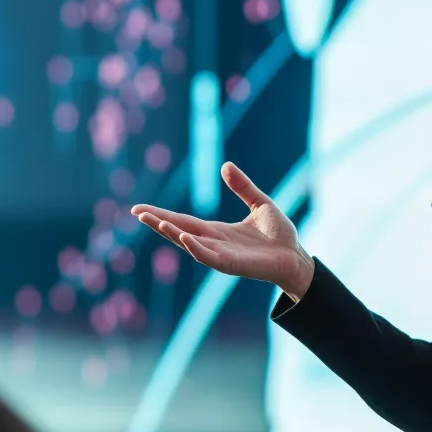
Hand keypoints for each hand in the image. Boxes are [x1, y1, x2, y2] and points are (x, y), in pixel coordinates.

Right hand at [132, 162, 315, 299]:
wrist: (296, 255)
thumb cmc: (279, 234)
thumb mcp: (259, 203)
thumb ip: (242, 187)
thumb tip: (225, 165)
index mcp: (216, 230)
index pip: (182, 220)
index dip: (161, 214)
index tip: (138, 209)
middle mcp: (213, 243)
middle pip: (178, 231)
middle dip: (157, 222)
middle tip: (136, 213)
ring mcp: (220, 255)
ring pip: (189, 244)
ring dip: (171, 234)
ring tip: (156, 222)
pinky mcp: (231, 265)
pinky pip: (209, 257)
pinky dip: (195, 248)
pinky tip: (184, 238)